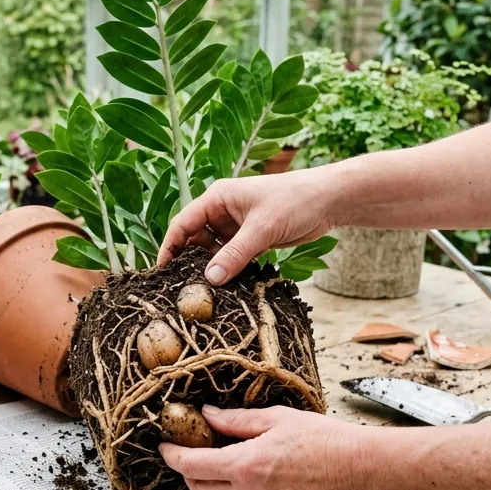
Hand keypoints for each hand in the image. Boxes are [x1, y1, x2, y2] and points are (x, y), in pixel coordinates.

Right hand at [157, 170, 334, 284]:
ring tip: (208, 292)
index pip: (183, 223)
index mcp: (217, 198)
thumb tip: (210, 280)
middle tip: (185, 288)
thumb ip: (235, 255)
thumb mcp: (262, 229)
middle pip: (195, 239)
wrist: (328, 200)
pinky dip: (229, 270)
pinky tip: (229, 287)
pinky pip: (232, 257)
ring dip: (212, 269)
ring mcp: (237, 226)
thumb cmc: (294, 201)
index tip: (161, 272)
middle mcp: (223, 211)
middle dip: (190, 262)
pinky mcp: (251, 239)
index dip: (170, 247)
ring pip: (214, 251)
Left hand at [159, 406, 371, 489]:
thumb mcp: (277, 419)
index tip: (166, 448)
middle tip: (193, 458)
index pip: (191, 466)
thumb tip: (208, 416)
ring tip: (226, 472)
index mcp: (245, 466)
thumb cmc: (325, 440)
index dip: (173, 456)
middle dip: (190, 475)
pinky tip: (257, 486)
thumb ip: (237, 421)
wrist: (363, 470)